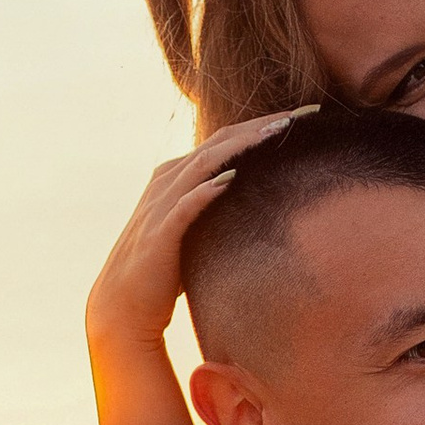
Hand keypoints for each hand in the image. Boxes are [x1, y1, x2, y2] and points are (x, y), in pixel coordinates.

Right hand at [85, 109, 312, 357]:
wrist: (122, 309)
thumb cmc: (163, 271)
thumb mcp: (193, 229)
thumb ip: (213, 207)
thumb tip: (254, 200)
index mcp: (176, 176)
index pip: (224, 140)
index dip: (262, 125)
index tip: (302, 117)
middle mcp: (167, 182)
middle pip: (219, 142)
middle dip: (261, 125)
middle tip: (302, 114)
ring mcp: (160, 206)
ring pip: (203, 164)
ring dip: (241, 146)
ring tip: (278, 133)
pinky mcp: (159, 235)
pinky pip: (184, 206)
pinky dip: (206, 190)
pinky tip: (232, 178)